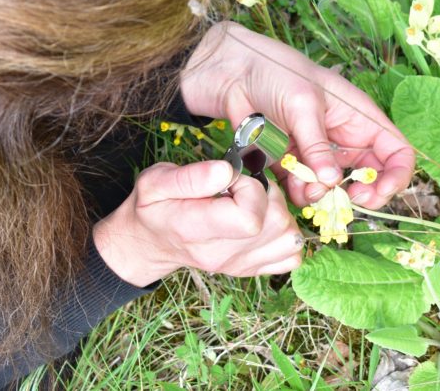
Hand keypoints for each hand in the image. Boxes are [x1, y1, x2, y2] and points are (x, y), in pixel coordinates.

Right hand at [93, 160, 302, 286]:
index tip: (231, 179)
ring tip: (254, 202)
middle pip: (276, 225)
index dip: (249, 188)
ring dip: (280, 213)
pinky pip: (290, 258)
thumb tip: (227, 171)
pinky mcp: (249, 269)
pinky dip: (286, 237)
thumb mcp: (155, 181)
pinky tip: (265, 222)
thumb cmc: (152, 207)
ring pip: (289, 240)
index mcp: (196, 230)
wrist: (149, 242)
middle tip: (242, 187)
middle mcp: (221, 254)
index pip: (249, 218)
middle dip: (268, 195)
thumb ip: (190, 176)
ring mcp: (237, 265)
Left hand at [180, 22, 413, 208]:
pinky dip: (300, 194)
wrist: (232, 73)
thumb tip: (331, 181)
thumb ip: (317, 144)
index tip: (376, 193)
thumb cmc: (276, 73)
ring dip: (324, 197)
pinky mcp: (292, 163)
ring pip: (333, 189)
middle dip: (359, 196)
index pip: (397, 153)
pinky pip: (304, 188)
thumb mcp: (303, 105)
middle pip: (369, 179)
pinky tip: (290, 185)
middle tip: (342, 202)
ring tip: (306, 189)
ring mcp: (318, 153)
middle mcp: (344, 139)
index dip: (396, 177)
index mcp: (359, 118)